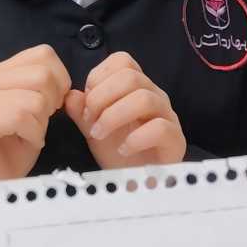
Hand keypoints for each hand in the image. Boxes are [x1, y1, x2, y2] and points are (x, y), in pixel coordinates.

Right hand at [0, 44, 69, 240]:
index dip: (60, 80)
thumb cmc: (13, 151)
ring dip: (42, 121)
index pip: (43, 54)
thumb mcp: (37, 113)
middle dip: (53, 102)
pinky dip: (33, 133)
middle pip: (42, 73)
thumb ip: (47, 90)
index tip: (53, 105)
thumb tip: (69, 86)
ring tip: (30, 134)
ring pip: (35, 96)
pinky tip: (26, 143)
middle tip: (41, 123)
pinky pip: (21, 115)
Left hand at [66, 52, 185, 169]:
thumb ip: (82, 112)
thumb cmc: (119, 155)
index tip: (86, 104)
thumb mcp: (94, 131)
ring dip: (114, 116)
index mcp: (136, 88)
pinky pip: (159, 128)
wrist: (137, 185)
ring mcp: (168, 117)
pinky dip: (135, 138)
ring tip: (100, 135)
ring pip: (145, 98)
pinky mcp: (175, 140)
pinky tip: (123, 149)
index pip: (122, 61)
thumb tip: (71, 96)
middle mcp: (155, 96)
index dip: (98, 78)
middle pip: (131, 76)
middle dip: (102, 97)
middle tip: (90, 121)